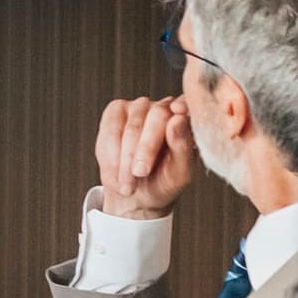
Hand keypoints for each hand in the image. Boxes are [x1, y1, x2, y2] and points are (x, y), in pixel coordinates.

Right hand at [93, 95, 194, 220]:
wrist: (132, 191)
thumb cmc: (161, 180)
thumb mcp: (179, 173)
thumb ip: (183, 146)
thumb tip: (178, 119)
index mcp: (186, 119)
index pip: (186, 106)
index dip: (181, 106)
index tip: (177, 115)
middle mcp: (164, 107)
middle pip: (158, 115)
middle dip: (146, 148)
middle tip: (140, 173)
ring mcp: (138, 107)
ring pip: (132, 126)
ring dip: (126, 158)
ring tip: (127, 183)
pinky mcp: (115, 111)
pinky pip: (112, 130)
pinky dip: (111, 154)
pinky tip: (115, 171)